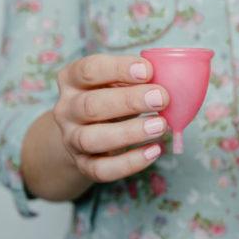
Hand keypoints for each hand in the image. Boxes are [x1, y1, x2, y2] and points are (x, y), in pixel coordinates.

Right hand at [53, 54, 169, 182]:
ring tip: (160, 126)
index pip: (88, 70)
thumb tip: (172, 80)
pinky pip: (102, 169)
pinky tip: (154, 151)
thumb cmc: (111, 99)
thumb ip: (136, 79)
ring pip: (92, 139)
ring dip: (129, 132)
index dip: (118, 69)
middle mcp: (66, 109)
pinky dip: (130, 162)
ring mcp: (71, 139)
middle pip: (90, 105)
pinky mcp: (83, 165)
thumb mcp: (117, 82)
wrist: (86, 134)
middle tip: (161, 98)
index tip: (148, 70)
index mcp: (72, 80)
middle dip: (128, 101)